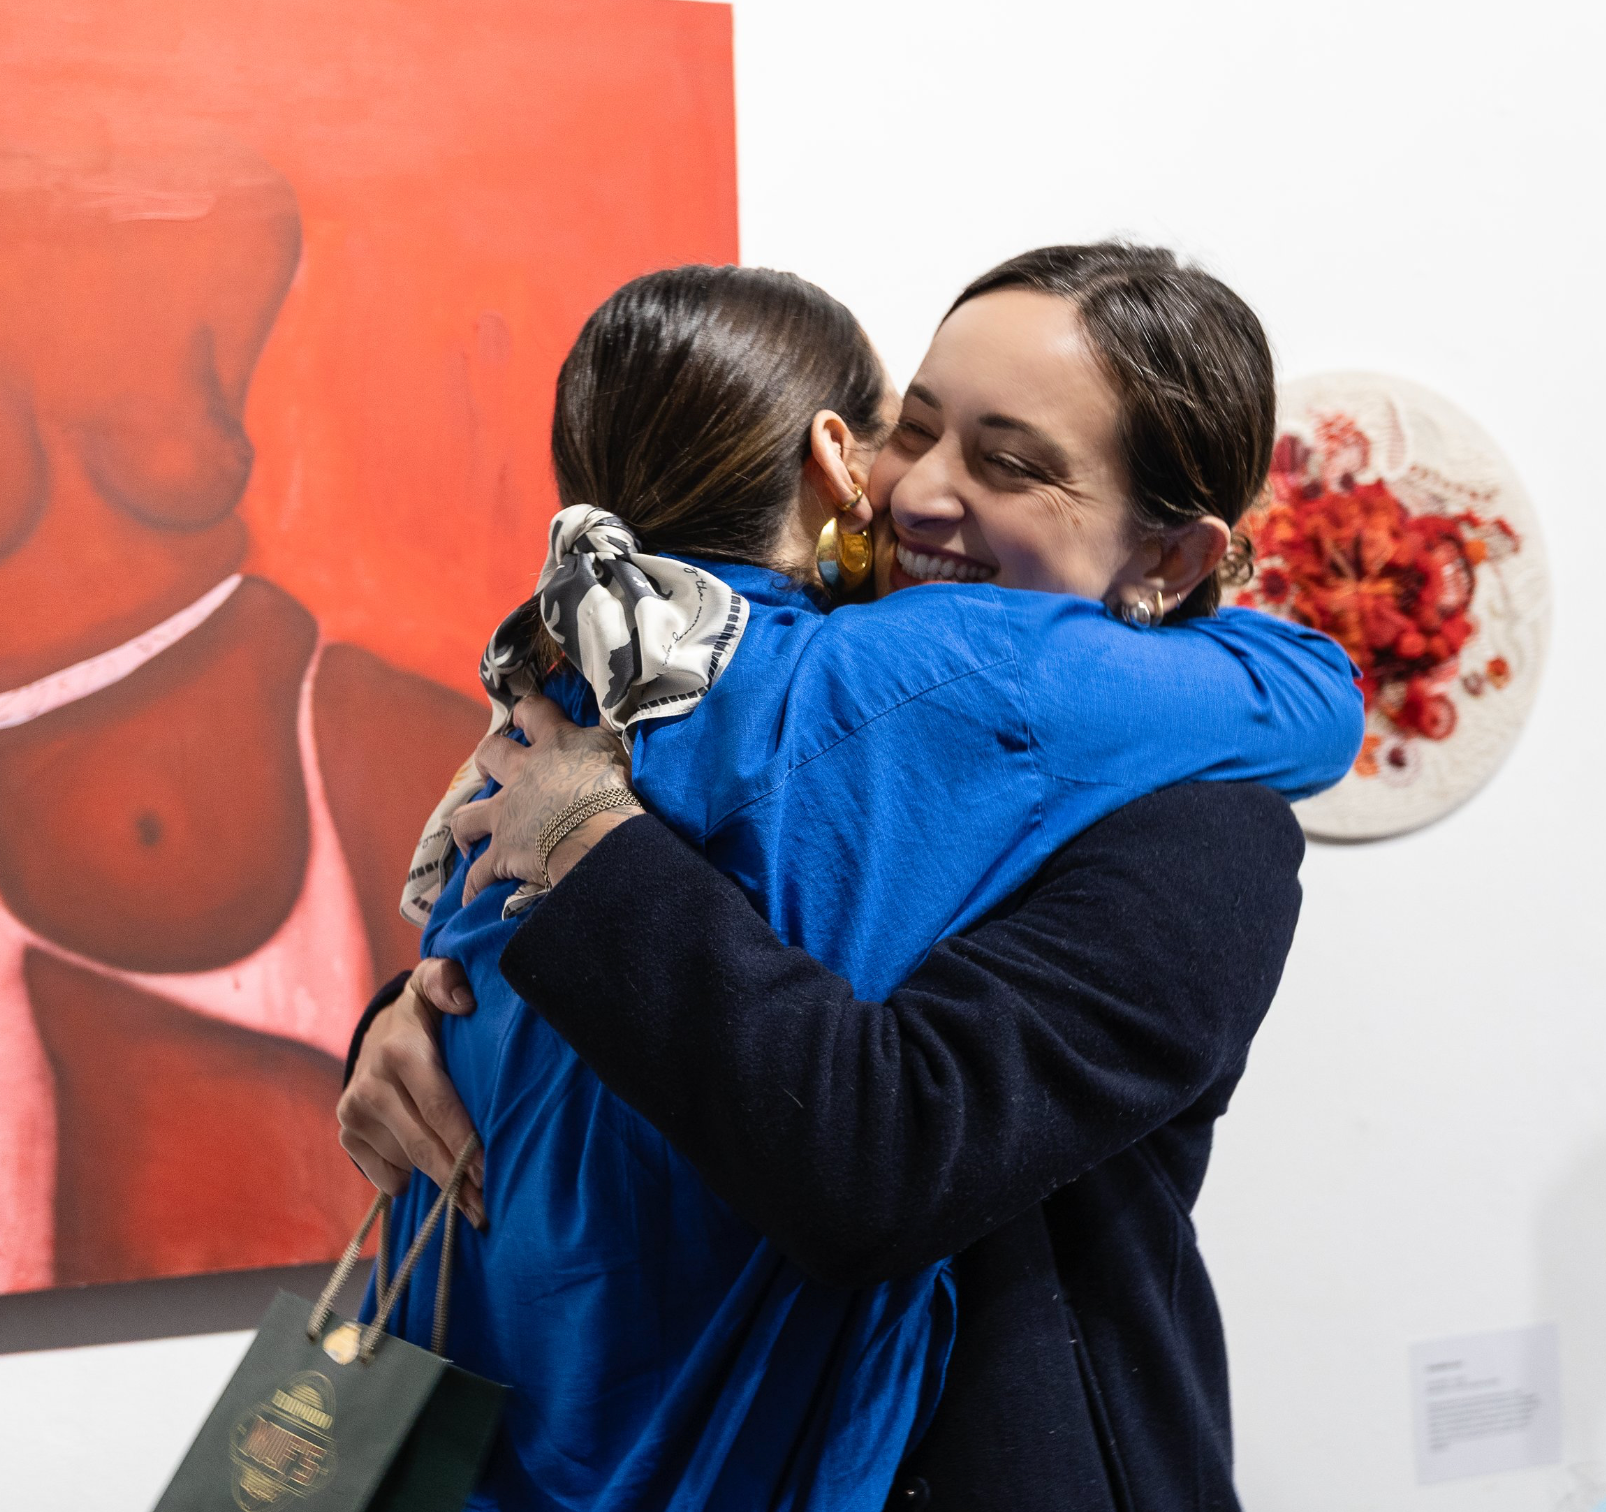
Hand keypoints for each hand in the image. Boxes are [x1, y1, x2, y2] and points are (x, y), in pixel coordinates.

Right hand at [337, 958, 486, 1227]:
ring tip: (469, 1190)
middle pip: (421, 1143)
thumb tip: (464, 1000)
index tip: (489, 1171)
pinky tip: (429, 1168)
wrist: (379, 1028)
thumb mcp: (436, 983)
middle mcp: (370, 1084)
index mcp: (399, 1051)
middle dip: (455, 1176)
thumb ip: (448, 981)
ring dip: (437, 1178)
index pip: (438, 1106)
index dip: (464, 1142)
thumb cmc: (426, 1013)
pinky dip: (409, 1177)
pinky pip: (384, 1172)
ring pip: (405, 1161)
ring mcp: (353, 1111)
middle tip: (485, 1206)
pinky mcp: (346, 1132)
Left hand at [451, 693, 638, 904]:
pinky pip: (479, 873)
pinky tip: (469, 898)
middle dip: (487, 758)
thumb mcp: (619, 748)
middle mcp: (522, 774)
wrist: (600, 835)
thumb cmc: (617, 789)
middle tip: (491, 766)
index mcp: (554, 745)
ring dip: (466, 826)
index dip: (528, 713)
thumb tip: (616, 706)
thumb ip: (611, 729)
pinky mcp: (502, 851)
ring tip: (466, 837)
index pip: (534, 712)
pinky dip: (473, 886)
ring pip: (468, 816)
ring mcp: (507, 813)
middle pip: (489, 753)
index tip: (526, 717)